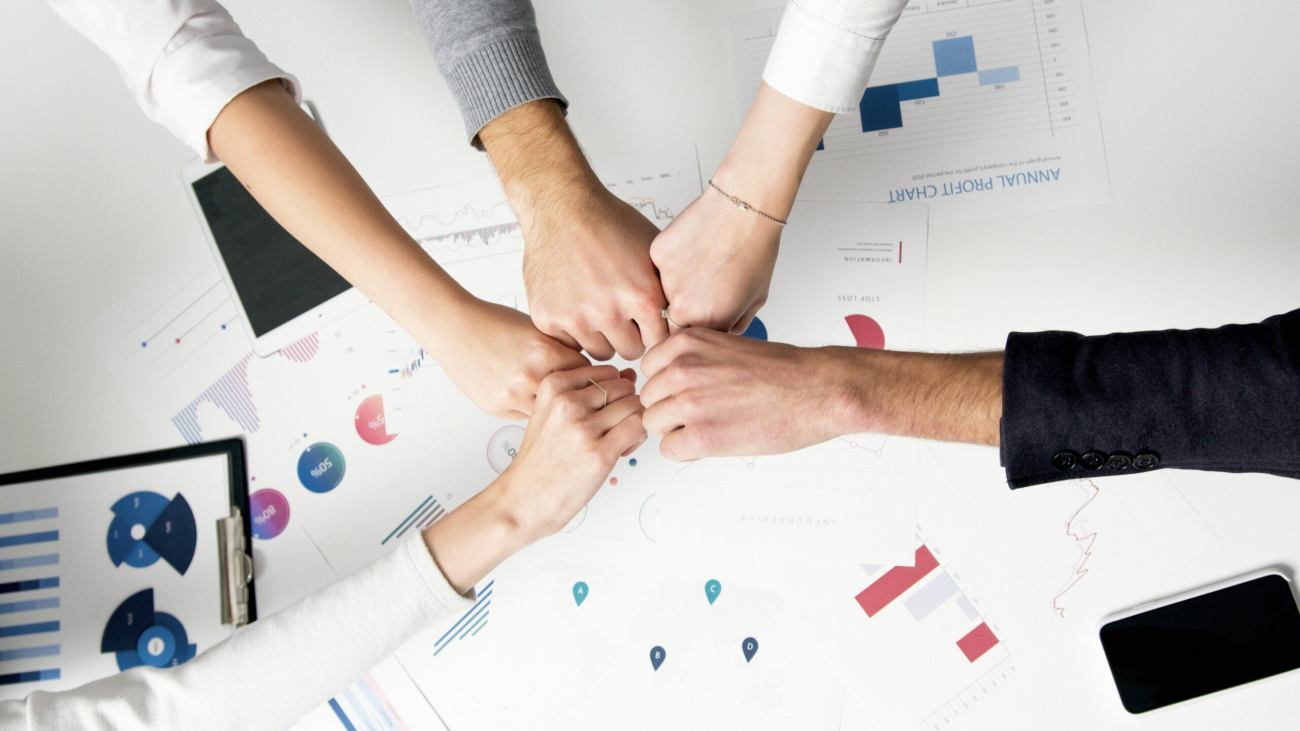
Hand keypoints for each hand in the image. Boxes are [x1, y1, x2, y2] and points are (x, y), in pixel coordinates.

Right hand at [430, 297, 589, 418]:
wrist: (454, 327)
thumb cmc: (493, 322)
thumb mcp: (537, 328)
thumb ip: (562, 349)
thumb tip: (587, 368)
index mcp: (545, 351)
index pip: (588, 373)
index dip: (591, 374)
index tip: (592, 377)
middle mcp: (530, 376)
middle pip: (572, 396)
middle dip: (576, 394)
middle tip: (577, 392)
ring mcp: (512, 395)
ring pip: (550, 412)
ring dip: (554, 406)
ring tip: (552, 396)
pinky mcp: (497, 408)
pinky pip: (527, 416)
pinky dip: (531, 408)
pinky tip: (526, 395)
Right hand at [479, 100, 668, 360]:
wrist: (561, 207)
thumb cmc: (607, 223)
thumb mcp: (653, 252)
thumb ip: (667, 289)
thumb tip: (688, 315)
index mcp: (642, 295)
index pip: (660, 341)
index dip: (655, 331)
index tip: (648, 322)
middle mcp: (609, 311)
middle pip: (631, 351)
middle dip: (630, 336)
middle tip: (622, 314)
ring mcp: (576, 317)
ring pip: (600, 351)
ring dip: (602, 336)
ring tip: (599, 307)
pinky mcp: (548, 318)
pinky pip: (570, 343)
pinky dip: (573, 330)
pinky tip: (576, 304)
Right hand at [494, 365, 646, 536]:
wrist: (525, 498)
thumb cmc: (542, 458)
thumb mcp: (554, 412)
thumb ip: (590, 391)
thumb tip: (630, 375)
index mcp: (553, 385)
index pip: (608, 371)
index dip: (614, 391)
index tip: (604, 412)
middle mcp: (567, 402)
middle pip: (624, 387)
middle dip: (626, 406)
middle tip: (614, 429)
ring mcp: (583, 427)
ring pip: (635, 406)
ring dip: (634, 423)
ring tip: (618, 441)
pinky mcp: (599, 452)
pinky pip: (638, 427)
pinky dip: (637, 438)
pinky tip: (621, 450)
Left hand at [640, 328, 847, 460]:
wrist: (817, 390)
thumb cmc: (783, 371)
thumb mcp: (726, 345)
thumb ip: (693, 359)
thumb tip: (669, 380)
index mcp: (687, 343)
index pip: (648, 369)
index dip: (668, 385)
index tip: (686, 392)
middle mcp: (682, 369)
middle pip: (648, 399)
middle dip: (670, 409)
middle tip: (703, 413)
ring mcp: (689, 402)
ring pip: (653, 424)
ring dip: (676, 430)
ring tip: (711, 426)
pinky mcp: (701, 435)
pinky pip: (668, 450)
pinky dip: (687, 450)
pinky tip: (713, 441)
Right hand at [649, 185, 780, 333]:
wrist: (743, 208)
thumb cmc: (755, 249)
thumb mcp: (755, 300)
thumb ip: (734, 324)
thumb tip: (720, 333)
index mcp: (708, 322)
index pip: (691, 341)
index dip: (699, 328)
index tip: (706, 315)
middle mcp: (682, 306)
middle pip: (673, 321)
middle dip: (686, 309)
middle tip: (704, 287)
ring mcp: (665, 280)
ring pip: (663, 293)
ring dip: (677, 285)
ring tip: (701, 263)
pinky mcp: (657, 255)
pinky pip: (659, 268)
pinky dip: (673, 262)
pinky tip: (693, 248)